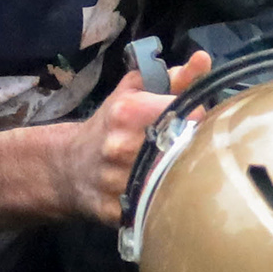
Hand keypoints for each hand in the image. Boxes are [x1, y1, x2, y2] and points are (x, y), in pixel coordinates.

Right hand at [67, 52, 210, 223]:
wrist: (68, 166)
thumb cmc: (109, 125)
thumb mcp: (134, 92)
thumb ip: (173, 77)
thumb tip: (204, 60)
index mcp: (129, 113)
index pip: (189, 114)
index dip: (201, 118)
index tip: (199, 122)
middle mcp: (123, 147)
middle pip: (185, 148)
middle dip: (196, 146)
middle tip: (194, 147)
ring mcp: (119, 182)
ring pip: (174, 181)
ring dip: (184, 175)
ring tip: (181, 170)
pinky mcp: (119, 211)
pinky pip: (157, 207)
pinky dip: (166, 201)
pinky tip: (166, 194)